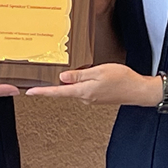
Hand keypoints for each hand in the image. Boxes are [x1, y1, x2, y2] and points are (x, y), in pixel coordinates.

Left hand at [25, 63, 159, 105]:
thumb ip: (79, 75)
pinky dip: (80, 82)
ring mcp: (90, 99)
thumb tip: (62, 78)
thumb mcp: (99, 72)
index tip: (29, 92)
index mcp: (83, 92)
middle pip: (64, 90)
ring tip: (71, 69)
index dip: (43, 92)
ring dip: (71, 81)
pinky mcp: (96, 97)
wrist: (139, 90)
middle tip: (44, 73)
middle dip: (55, 83)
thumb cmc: (122, 79)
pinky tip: (84, 74)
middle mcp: (85, 98)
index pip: (58, 92)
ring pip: (74, 88)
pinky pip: (83, 89)